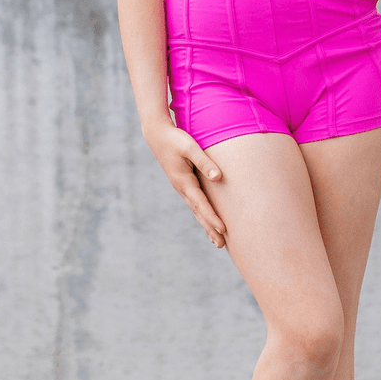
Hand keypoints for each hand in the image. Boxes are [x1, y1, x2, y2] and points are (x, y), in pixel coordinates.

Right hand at [143, 122, 226, 248]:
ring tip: (216, 240)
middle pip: (198, 212)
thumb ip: (204, 162)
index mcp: (183, 181)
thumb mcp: (190, 147)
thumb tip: (219, 177)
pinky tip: (205, 219)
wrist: (157, 135)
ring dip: (205, 224)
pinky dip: (201, 213)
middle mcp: (181, 188)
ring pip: (195, 209)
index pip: (201, 204)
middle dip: (209, 228)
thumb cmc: (175, 139)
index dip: (212, 217)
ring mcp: (181, 186)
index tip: (223, 229)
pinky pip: (194, 202)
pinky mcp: (182, 183)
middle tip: (221, 245)